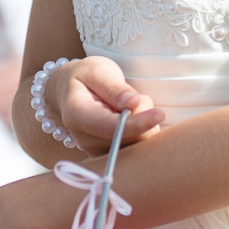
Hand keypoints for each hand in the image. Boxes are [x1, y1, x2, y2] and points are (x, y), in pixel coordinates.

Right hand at [46, 57, 164, 155]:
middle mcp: (85, 140)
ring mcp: (97, 152)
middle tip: (133, 97)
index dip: (137, 123)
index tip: (159, 114)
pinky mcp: (109, 156)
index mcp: (78, 115)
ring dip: (143, 123)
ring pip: (138, 144)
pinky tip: (129, 118)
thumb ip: (114, 88)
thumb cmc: (85, 78)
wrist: (69, 94)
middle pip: (129, 138)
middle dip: (143, 116)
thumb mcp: (97, 71)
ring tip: (127, 105)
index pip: (111, 127)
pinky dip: (142, 131)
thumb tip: (134, 103)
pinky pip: (137, 147)